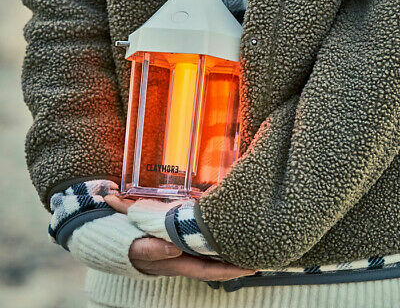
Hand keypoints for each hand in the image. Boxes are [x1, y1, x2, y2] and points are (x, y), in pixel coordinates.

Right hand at [104, 195, 256, 280]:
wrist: (118, 241)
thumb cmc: (129, 247)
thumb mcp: (138, 247)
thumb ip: (155, 249)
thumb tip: (175, 247)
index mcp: (178, 263)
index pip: (211, 271)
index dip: (233, 270)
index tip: (254, 267)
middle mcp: (185, 257)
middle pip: (216, 262)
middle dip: (238, 260)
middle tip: (260, 251)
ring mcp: (184, 248)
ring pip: (212, 251)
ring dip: (229, 248)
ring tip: (249, 241)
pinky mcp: (181, 237)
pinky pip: (203, 239)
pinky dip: (216, 236)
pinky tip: (225, 229)